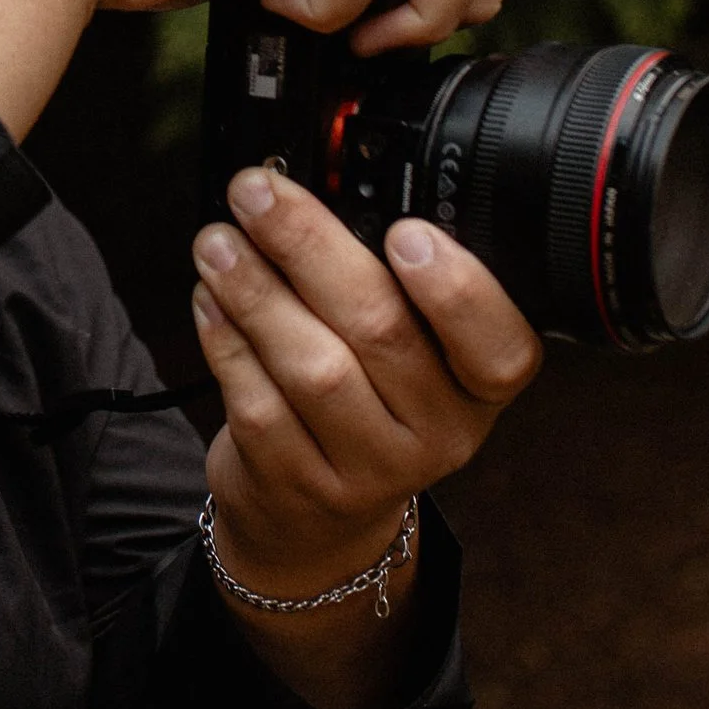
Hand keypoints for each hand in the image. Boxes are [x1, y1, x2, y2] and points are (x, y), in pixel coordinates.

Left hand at [189, 166, 542, 707]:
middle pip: (381, 331)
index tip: (405, 232)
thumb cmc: (368, 402)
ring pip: (312, 367)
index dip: (458, 289)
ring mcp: (368, 470)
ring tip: (217, 241)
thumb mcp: (411, 353)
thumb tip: (318, 188)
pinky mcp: (298, 486)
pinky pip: (258, 403)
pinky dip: (227, 340)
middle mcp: (439, 435)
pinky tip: (210, 300)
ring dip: (255, 290)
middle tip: (258, 193)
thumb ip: (390, 284)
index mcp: (481, 388)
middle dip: (310, 246)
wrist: (316, 520)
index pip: (498, 347)